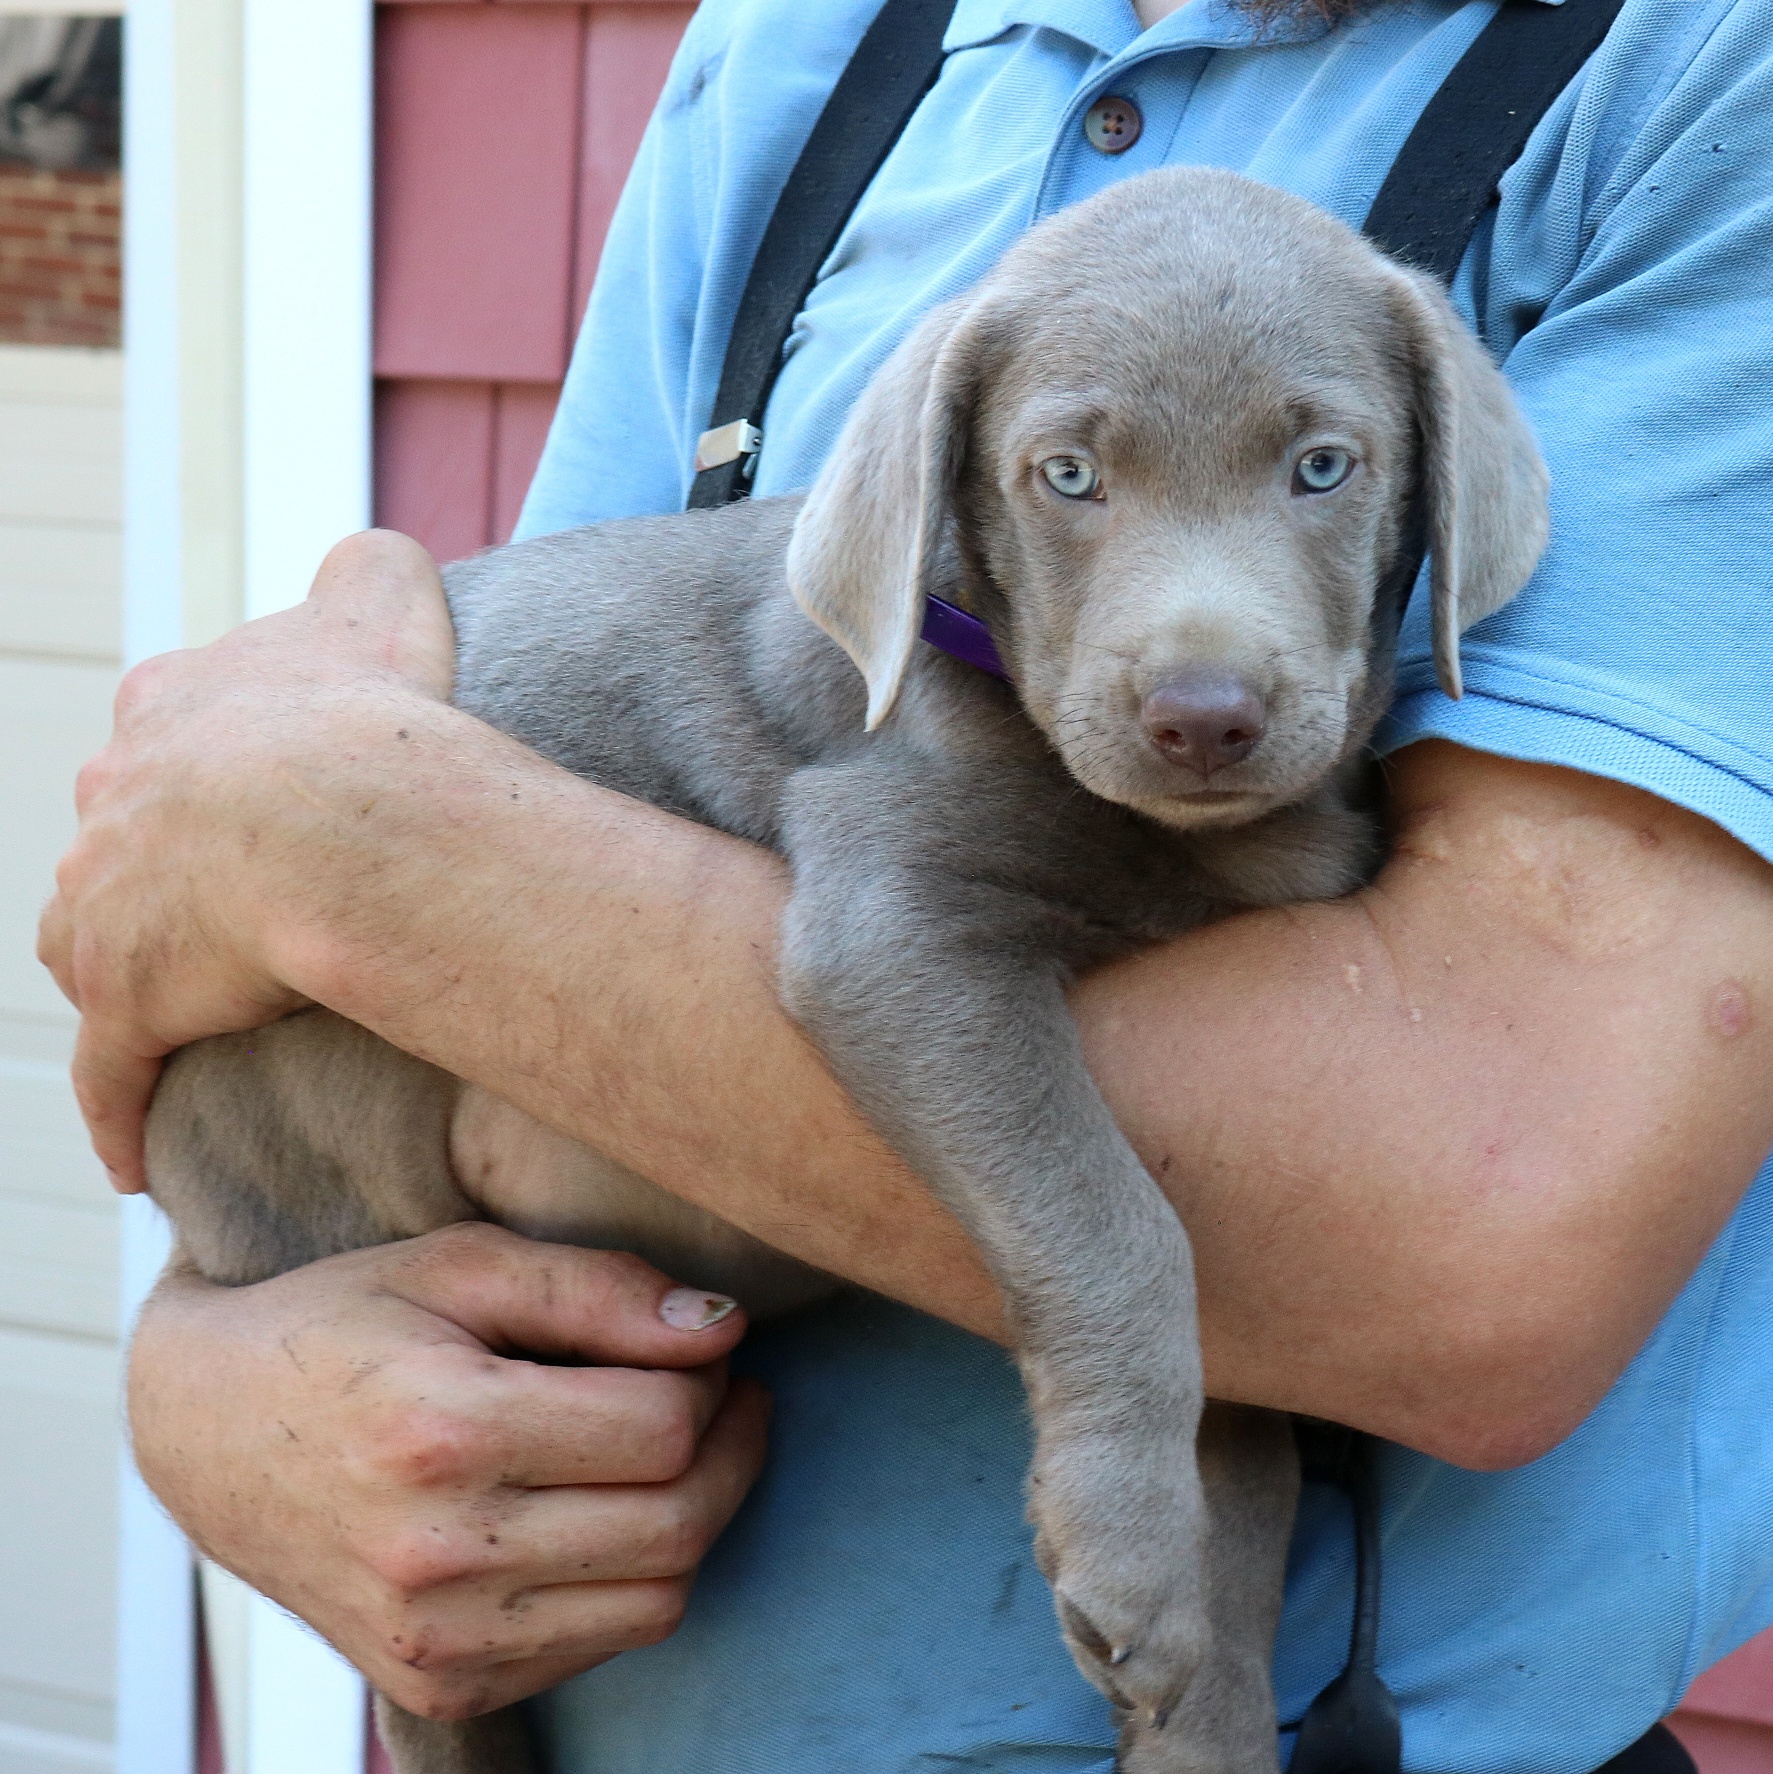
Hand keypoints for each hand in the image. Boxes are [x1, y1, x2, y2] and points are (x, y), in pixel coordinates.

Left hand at [38, 531, 456, 1189]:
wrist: (337, 814)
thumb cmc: (368, 712)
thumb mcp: (380, 599)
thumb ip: (367, 568)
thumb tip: (377, 554)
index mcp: (169, 713)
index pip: (169, 739)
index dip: (217, 773)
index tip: (259, 807)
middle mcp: (113, 804)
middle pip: (123, 844)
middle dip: (160, 873)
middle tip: (235, 913)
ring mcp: (107, 908)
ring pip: (101, 950)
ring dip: (134, 980)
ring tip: (190, 1014)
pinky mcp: (124, 1005)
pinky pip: (111, 1076)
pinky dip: (120, 1115)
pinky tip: (135, 1157)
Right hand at [130, 1224, 770, 1719]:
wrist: (206, 1433)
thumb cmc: (341, 1326)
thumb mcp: (459, 1264)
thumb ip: (598, 1289)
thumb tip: (722, 1325)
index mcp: (443, 1432)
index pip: (661, 1429)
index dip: (710, 1380)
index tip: (701, 1348)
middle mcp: (437, 1555)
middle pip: (677, 1522)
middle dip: (730, 1448)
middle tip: (721, 1393)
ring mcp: (435, 1639)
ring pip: (660, 1599)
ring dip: (696, 1516)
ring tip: (666, 1448)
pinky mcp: (440, 1687)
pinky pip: (602, 1644)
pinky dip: (631, 1578)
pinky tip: (601, 1510)